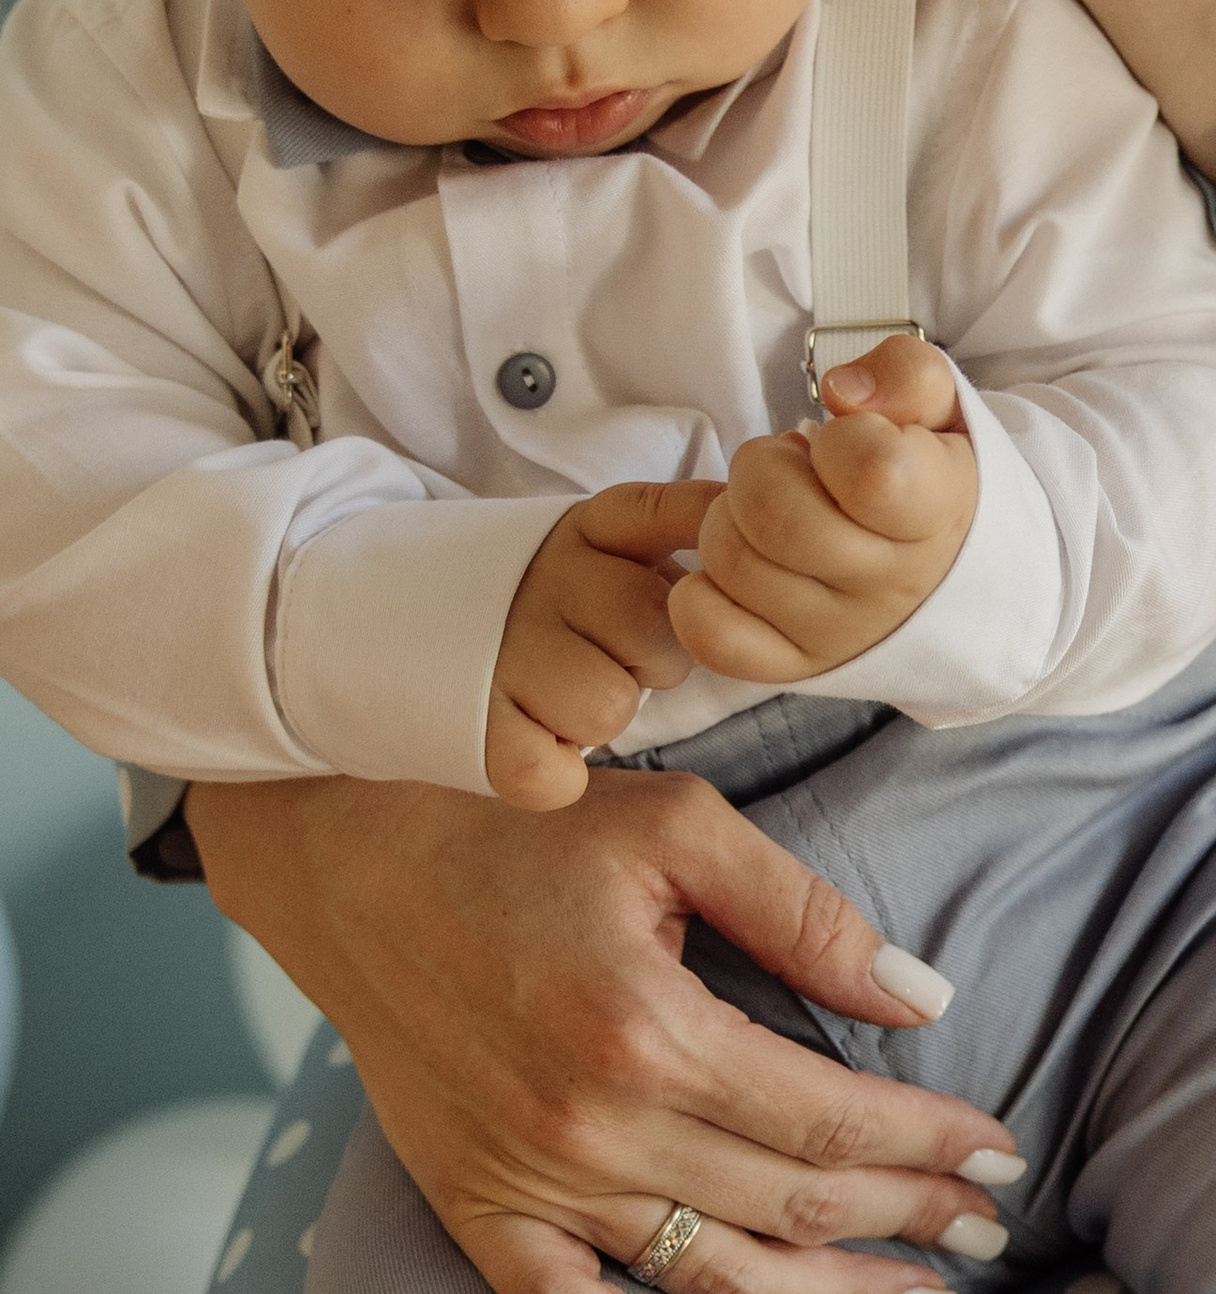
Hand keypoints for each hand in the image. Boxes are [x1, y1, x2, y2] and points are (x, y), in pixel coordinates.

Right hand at [188, 769, 1025, 1293]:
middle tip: (989, 1227)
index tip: (1001, 1153)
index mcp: (651, 1029)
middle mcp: (593, 1125)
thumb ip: (807, 917)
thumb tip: (924, 998)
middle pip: (790, 1203)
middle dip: (908, 1220)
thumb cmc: (521, 820)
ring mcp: (531, 1182)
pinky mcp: (476, 1209)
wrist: (348, 854)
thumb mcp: (680, 831)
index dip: (929, 1143)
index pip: (829, 1117)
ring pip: (709, 1275)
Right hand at [488, 480, 721, 809]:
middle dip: (651, 661)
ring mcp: (505, 653)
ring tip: (560, 696)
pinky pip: (553, 778)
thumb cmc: (538, 600)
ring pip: (611, 708)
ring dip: (598, 720)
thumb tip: (751, 516)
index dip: (700, 564)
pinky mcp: (473, 729)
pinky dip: (553, 776)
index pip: (678, 517)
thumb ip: (678, 526)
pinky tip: (531, 738)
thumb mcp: (601, 541)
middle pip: (660, 635)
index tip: (687, 588)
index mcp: (588, 527)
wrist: (385, 626)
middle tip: (605, 657)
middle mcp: (545, 580)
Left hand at [669, 337, 976, 683]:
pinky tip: (737, 563)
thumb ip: (905, 375)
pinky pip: (714, 638)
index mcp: (936, 513)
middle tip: (788, 465)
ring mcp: (840, 634)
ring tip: (770, 514)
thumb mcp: (946, 411)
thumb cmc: (936, 481)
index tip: (850, 440)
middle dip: (759, 466)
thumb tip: (843, 391)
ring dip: (728, 519)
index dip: (842, 437)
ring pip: (732, 564)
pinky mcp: (795, 665)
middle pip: (774, 516)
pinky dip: (701, 596)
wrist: (965, 582)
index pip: (868, 471)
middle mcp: (890, 585)